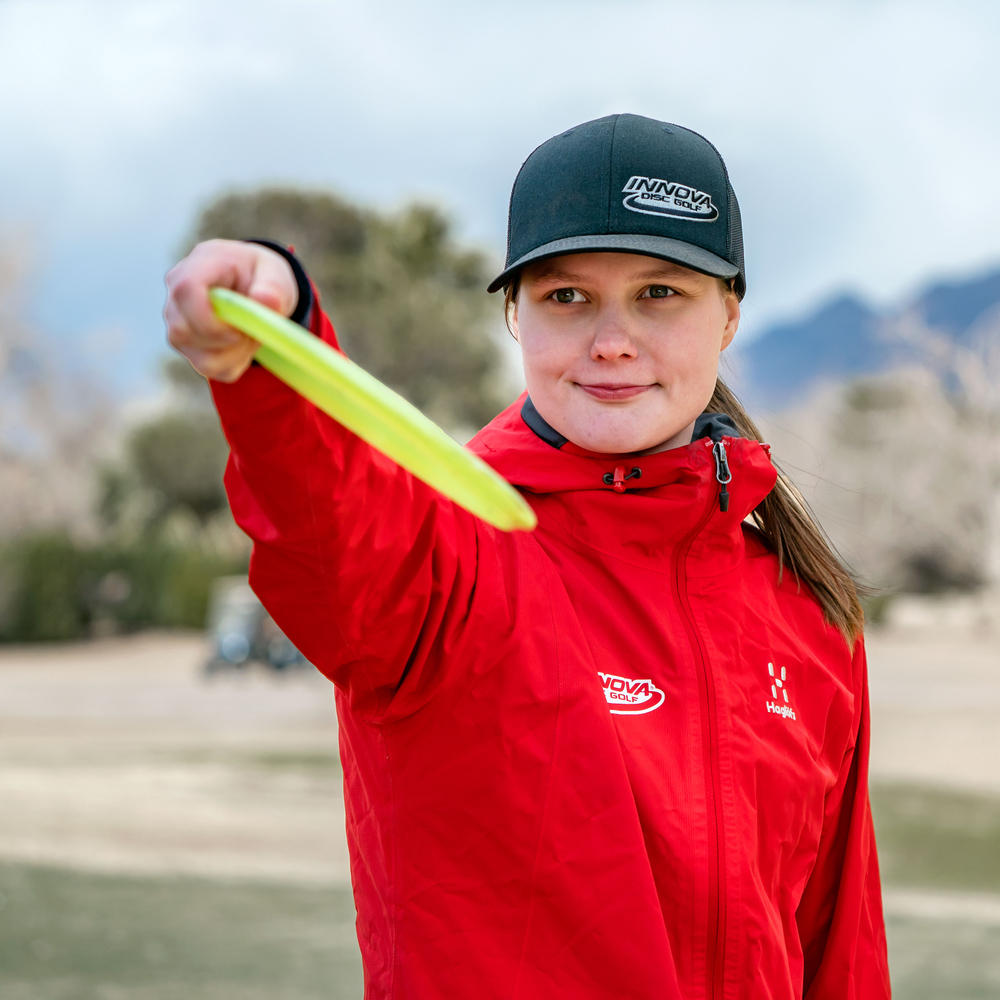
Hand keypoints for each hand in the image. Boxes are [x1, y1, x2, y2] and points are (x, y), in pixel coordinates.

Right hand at [163, 239, 298, 381]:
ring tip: (251, 334)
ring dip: (235, 355)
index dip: (209, 319)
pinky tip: (242, 344)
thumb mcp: (274, 273)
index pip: (185, 290)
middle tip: (253, 328)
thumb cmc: (259, 275)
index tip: (239, 328)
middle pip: (183, 332)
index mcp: (197, 266)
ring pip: (199, 358)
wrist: (253, 286)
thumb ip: (272, 287)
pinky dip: (234, 364)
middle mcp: (177, 297)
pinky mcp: (186, 346)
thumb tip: (267, 301)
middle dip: (228, 341)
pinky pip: (209, 368)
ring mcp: (177, 323)